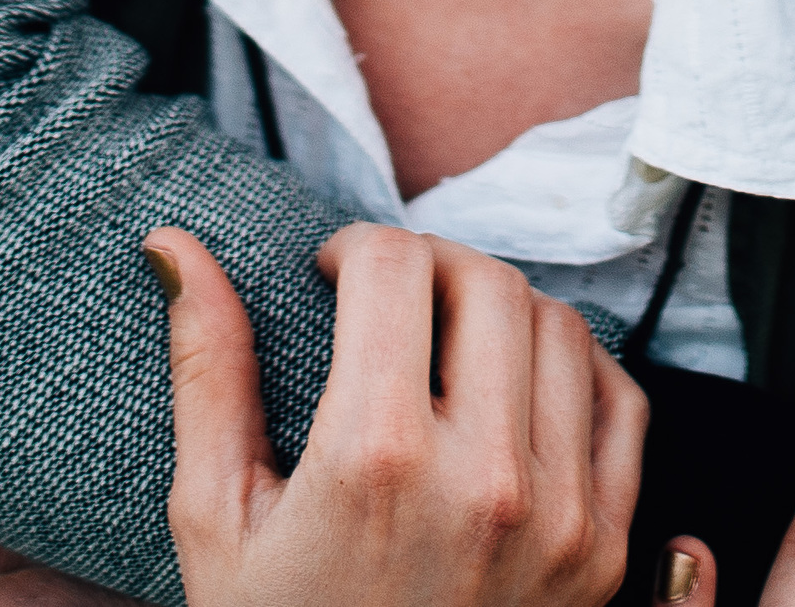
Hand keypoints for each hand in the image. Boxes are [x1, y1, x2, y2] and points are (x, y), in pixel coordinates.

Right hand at [146, 221, 647, 606]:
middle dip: (428, 261)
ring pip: (562, 328)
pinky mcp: (603, 550)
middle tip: (387, 294)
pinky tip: (512, 385)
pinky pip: (620, 403)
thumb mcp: (214, 516)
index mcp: (375, 457)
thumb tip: (173, 244)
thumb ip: (207, 370)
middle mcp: (484, 479)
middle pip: (487, 281)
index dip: (354, 246)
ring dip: (500, 308)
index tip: (332, 274)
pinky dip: (573, 368)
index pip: (395, 267)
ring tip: (445, 339)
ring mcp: (559, 517)